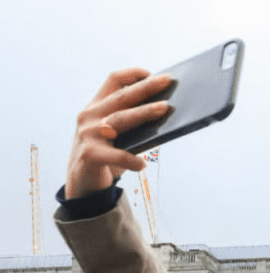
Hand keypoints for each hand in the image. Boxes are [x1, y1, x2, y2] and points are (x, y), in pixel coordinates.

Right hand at [65, 68, 172, 198]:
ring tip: (164, 109)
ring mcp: (88, 134)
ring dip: (144, 113)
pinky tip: (142, 164)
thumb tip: (166, 113)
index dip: (133, 75)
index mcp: (97, 107)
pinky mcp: (89, 154)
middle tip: (166, 81)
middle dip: (146, 88)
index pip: (113, 81)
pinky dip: (130, 159)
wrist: (83, 183)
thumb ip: (133, 124)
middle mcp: (90, 116)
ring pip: (120, 120)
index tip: (152, 73)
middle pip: (122, 97)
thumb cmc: (107, 155)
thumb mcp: (118, 135)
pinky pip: (115, 155)